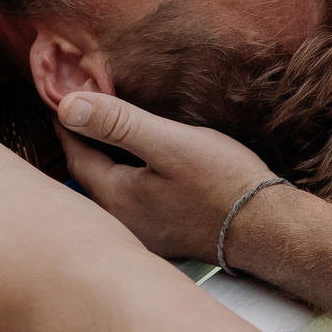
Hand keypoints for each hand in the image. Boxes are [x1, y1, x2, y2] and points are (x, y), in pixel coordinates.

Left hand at [58, 90, 277, 263]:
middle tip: (82, 108)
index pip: (76, 155)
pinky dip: (126, 174)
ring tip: (108, 128)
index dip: (69, 123)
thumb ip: (117, 124)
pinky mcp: (163, 234)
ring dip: (105, 158)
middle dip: (84, 141)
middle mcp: (121, 223)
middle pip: (89, 175)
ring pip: (109, 187)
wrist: (266, 227)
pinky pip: (130, 199)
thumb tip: (66, 106)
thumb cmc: (222, 182)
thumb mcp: (169, 142)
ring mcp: (142, 233)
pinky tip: (140, 162)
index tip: (64, 97)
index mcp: (116, 199)